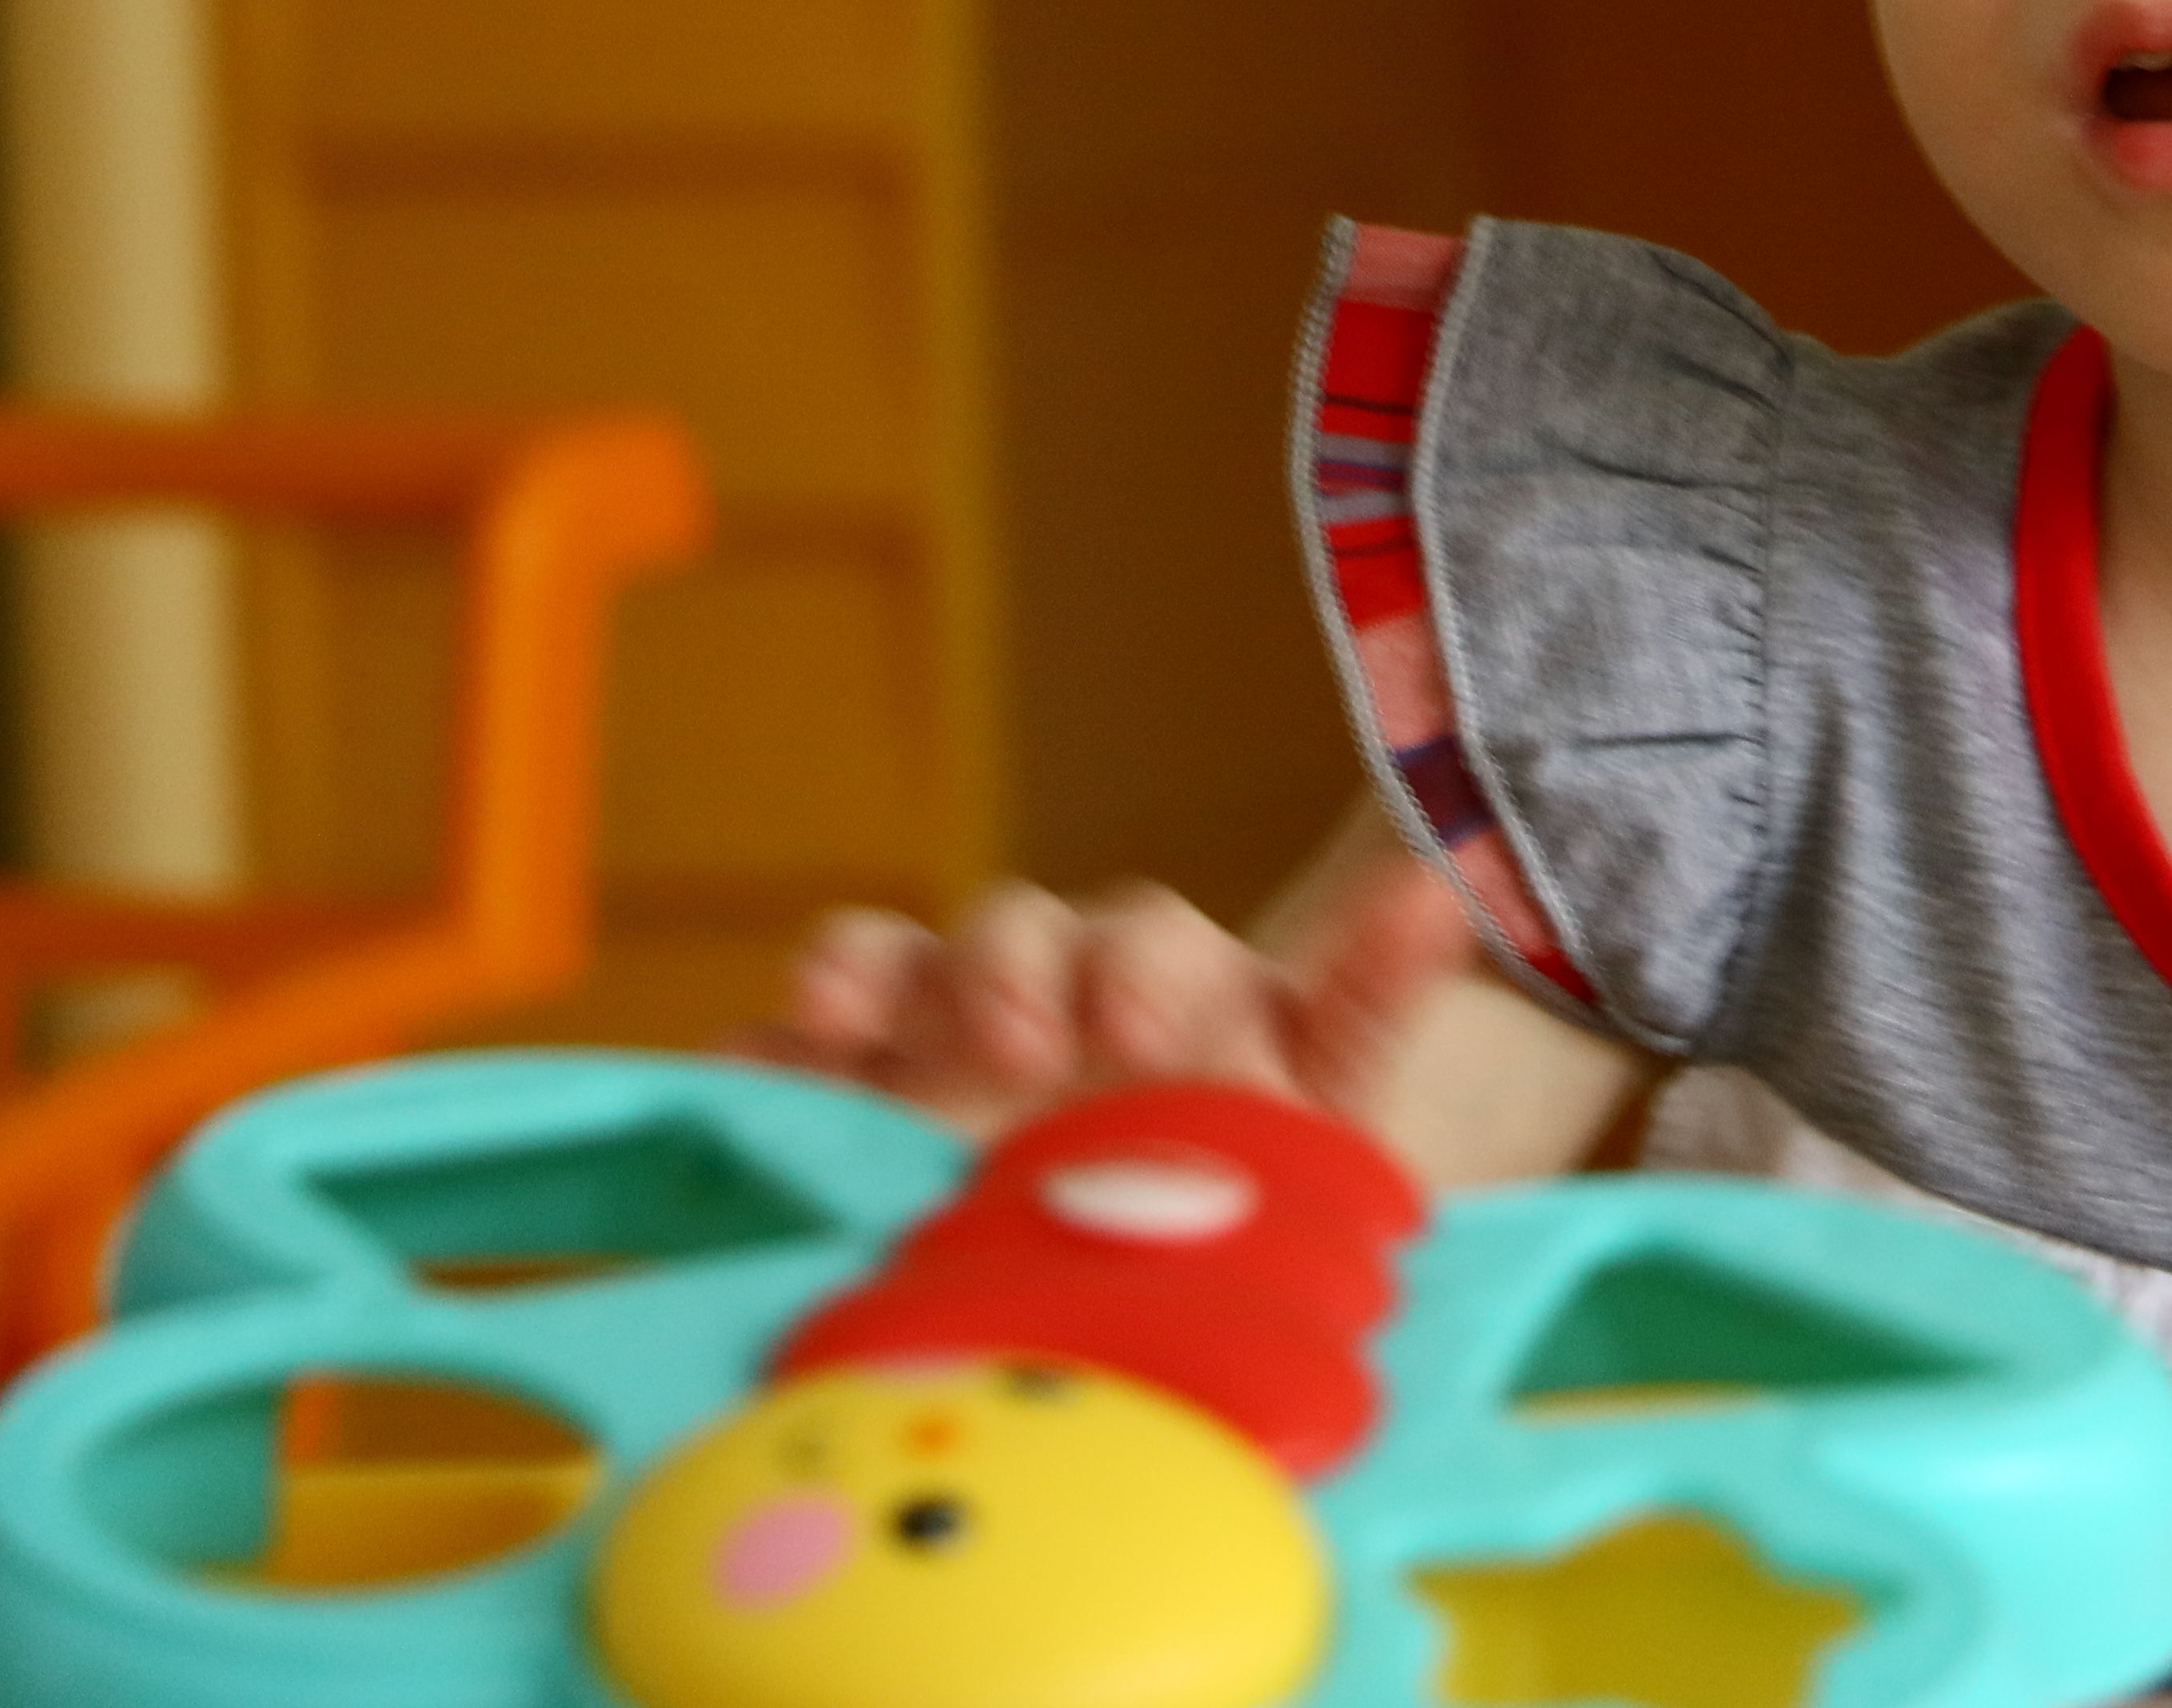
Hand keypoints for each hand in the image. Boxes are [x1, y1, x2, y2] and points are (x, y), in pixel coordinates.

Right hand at [739, 852, 1477, 1141]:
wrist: (1179, 1279)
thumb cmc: (1255, 1167)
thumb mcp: (1330, 1100)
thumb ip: (1371, 1000)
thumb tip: (1433, 892)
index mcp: (1163, 990)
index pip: (1143, 937)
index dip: (1135, 965)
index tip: (1139, 1030)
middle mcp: (1044, 999)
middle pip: (1009, 936)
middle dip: (1006, 973)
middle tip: (1019, 1050)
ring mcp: (933, 1050)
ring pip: (889, 970)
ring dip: (860, 978)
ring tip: (836, 1017)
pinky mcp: (848, 1116)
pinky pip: (787, 1066)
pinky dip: (757, 1061)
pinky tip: (738, 1080)